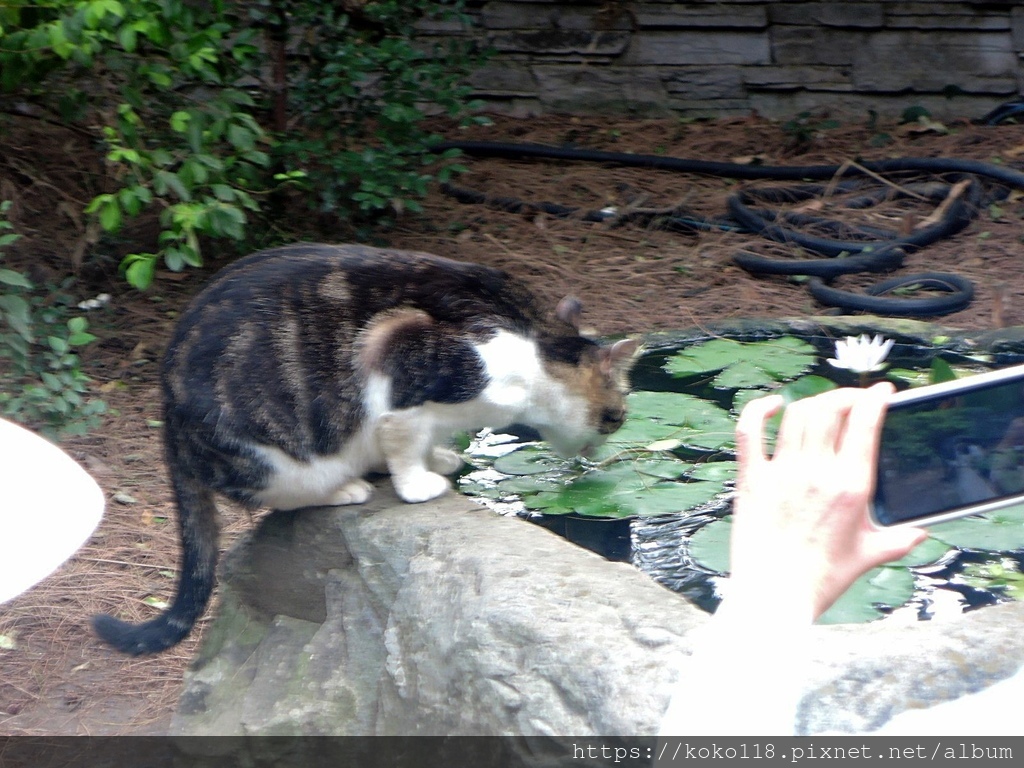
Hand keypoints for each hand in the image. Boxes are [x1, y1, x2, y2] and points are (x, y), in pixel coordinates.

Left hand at [728, 383, 927, 622]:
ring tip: (823, 406)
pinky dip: (758, 411)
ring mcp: (780, 472)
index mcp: (850, 486)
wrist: (774, 596)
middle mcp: (816, 471)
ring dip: (813, 402)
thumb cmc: (821, 578)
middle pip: (830, 408)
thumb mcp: (869, 557)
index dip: (875, 398)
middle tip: (853, 399)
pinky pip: (749, 433)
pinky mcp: (751, 479)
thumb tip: (921, 532)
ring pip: (797, 415)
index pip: (865, 423)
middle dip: (846, 395)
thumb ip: (898, 540)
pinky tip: (771, 406)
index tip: (882, 392)